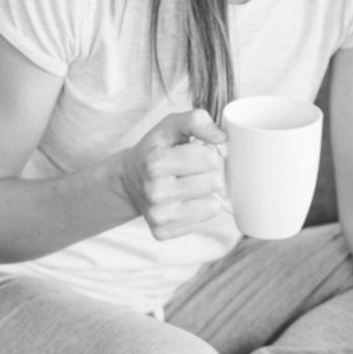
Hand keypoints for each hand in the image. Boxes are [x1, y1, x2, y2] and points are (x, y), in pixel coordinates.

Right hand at [118, 109, 227, 239]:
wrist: (130, 180)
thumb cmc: (156, 150)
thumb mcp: (171, 126)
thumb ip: (196, 121)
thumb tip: (222, 138)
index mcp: (155, 163)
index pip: (209, 158)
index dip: (207, 152)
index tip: (194, 152)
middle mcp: (154, 192)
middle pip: (214, 182)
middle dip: (209, 173)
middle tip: (192, 170)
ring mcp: (158, 216)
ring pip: (213, 205)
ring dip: (207, 192)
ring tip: (189, 185)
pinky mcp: (163, 232)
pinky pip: (203, 220)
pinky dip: (200, 209)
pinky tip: (184, 201)